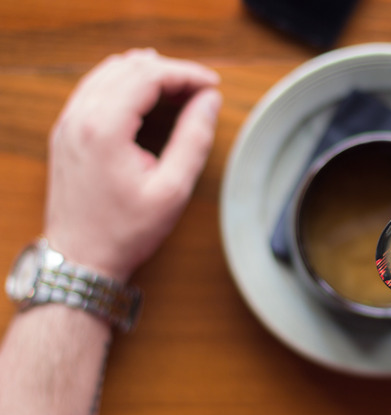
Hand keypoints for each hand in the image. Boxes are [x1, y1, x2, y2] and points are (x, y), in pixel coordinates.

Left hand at [44, 48, 221, 281]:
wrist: (81, 258)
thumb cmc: (126, 231)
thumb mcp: (173, 189)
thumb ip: (194, 138)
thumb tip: (209, 100)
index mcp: (104, 128)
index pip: (147, 75)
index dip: (185, 73)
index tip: (213, 84)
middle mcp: (79, 117)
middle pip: (128, 67)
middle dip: (170, 70)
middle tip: (201, 88)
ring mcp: (67, 123)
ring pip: (109, 72)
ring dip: (146, 73)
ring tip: (179, 89)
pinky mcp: (66, 132)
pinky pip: (94, 88)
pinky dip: (124, 83)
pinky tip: (146, 96)